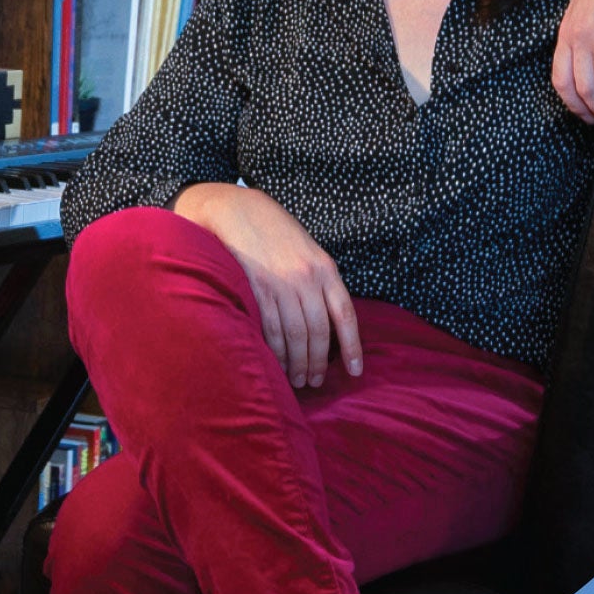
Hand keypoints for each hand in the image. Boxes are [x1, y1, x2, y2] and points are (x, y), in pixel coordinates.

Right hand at [170, 183, 362, 387]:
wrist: (238, 210)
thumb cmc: (275, 233)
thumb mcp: (308, 250)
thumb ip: (319, 281)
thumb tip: (328, 321)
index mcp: (325, 268)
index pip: (345, 315)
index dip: (352, 347)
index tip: (355, 372)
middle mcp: (307, 278)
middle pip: (319, 332)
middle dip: (318, 363)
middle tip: (315, 382)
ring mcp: (281, 283)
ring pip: (295, 335)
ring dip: (298, 363)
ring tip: (297, 380)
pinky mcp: (257, 288)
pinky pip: (270, 328)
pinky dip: (275, 351)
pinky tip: (277, 364)